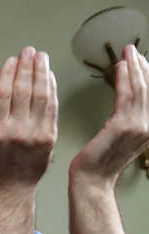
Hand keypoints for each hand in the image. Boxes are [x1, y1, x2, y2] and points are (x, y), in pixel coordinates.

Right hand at [0, 47, 57, 188]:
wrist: (11, 190)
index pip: (3, 95)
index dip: (8, 74)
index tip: (11, 60)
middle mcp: (16, 132)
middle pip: (24, 91)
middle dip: (27, 68)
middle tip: (28, 51)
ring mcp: (35, 134)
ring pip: (40, 96)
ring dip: (42, 73)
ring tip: (41, 57)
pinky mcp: (49, 138)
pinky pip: (52, 108)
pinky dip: (51, 90)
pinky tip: (49, 77)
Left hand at [69, 45, 148, 185]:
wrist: (92, 180)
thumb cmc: (98, 162)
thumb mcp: (119, 138)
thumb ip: (128, 121)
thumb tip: (126, 105)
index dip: (147, 75)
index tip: (140, 60)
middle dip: (142, 66)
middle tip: (133, 51)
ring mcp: (140, 126)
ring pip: (140, 89)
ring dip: (133, 68)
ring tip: (127, 53)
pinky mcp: (124, 126)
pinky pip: (126, 96)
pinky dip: (124, 79)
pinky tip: (119, 68)